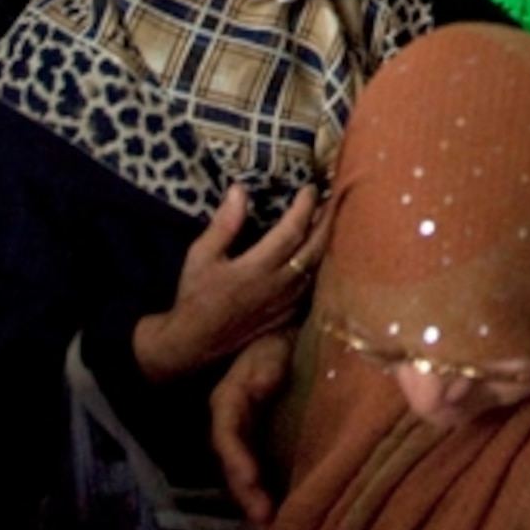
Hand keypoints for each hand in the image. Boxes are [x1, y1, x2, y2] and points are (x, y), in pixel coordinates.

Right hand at [129, 183, 330, 383]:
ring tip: (330, 220)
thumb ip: (224, 224)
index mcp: (258, 268)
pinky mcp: (288, 315)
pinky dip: (320, 265)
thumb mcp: (201, 255)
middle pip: (314, 248)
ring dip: (326, 241)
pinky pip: (312, 285)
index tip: (310, 189)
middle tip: (333, 198)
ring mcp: (287, 302)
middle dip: (326, 220)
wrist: (196, 341)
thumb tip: (240, 190)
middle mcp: (279, 285)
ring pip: (317, 267)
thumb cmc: (196, 296)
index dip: (304, 207)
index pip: (292, 231)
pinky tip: (320, 254)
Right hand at [213, 328, 294, 529]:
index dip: (236, 458)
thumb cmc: (283, 341)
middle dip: (245, 493)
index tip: (252, 480)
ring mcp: (248, 435)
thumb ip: (265, 366)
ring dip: (254, 500)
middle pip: (232, 463)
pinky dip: (268, 492)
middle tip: (263, 520)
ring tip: (270, 526)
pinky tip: (282, 512)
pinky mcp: (266, 442)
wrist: (296, 336)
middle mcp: (233, 422)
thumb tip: (262, 383)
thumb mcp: (272, 349)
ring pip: (244, 472)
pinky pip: (263, 470)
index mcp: (230, 399)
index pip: (226, 434)